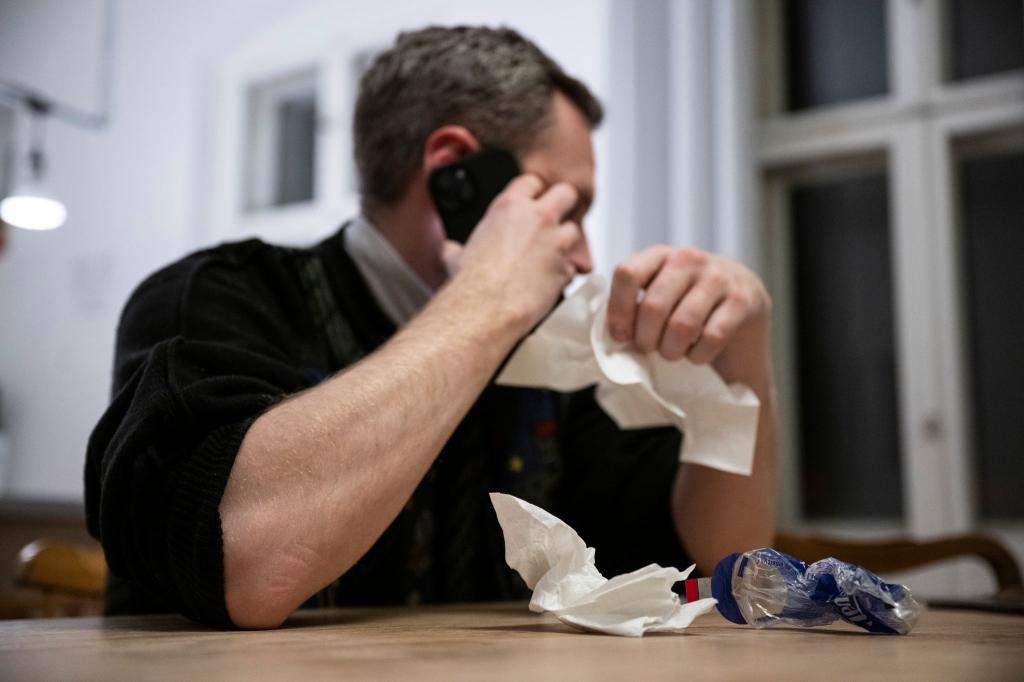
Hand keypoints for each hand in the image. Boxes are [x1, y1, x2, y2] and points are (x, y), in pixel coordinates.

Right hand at [451, 174, 587, 332]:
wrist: (485, 309)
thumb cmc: (470, 282)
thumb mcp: (456, 256)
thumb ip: (458, 247)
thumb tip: (450, 249)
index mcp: (509, 206)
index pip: (531, 181)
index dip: (533, 192)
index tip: (531, 202)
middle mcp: (538, 218)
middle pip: (566, 194)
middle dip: (563, 205)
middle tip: (555, 218)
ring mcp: (556, 242)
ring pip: (575, 231)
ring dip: (566, 243)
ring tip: (551, 256)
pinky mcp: (566, 268)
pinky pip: (573, 266)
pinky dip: (564, 273)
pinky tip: (550, 281)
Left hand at [607, 246, 770, 368]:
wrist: (744, 311)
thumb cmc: (688, 309)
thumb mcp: (659, 296)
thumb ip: (633, 304)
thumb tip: (611, 333)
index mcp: (660, 255)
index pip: (628, 274)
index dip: (618, 310)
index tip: (620, 336)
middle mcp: (689, 258)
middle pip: (653, 306)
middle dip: (646, 339)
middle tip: (651, 349)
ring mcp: (719, 276)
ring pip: (682, 325)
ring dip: (672, 350)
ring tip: (672, 353)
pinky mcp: (744, 300)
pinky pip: (711, 337)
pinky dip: (699, 355)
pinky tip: (698, 354)